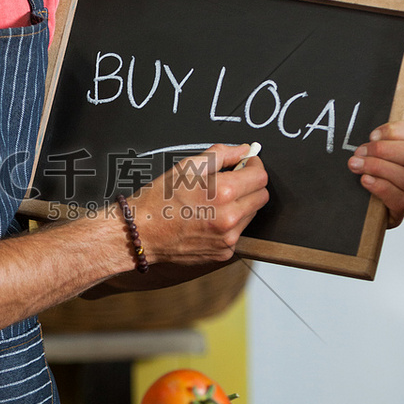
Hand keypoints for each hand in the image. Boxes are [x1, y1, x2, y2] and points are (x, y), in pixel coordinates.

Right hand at [133, 143, 268, 264]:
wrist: (141, 233)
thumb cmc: (158, 199)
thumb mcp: (186, 166)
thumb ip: (220, 154)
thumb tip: (242, 150)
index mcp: (223, 193)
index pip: (260, 177)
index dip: (253, 166)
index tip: (245, 164)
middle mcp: (229, 219)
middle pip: (262, 197)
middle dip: (250, 185)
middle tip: (230, 181)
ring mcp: (228, 239)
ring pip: (251, 215)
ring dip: (240, 205)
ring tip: (214, 202)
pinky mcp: (223, 253)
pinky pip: (238, 233)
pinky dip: (229, 224)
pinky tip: (208, 219)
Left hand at [347, 96, 403, 227]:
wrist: (354, 199)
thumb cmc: (369, 166)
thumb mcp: (376, 140)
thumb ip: (396, 120)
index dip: (397, 131)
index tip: (372, 134)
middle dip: (384, 150)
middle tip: (359, 151)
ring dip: (378, 168)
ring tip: (356, 165)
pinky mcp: (401, 208)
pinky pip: (401, 200)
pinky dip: (382, 188)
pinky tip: (366, 181)